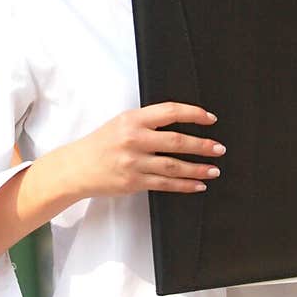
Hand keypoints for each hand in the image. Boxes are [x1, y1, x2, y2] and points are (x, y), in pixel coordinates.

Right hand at [68, 103, 224, 199]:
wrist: (76, 167)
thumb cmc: (100, 143)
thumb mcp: (121, 123)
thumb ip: (147, 121)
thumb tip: (181, 122)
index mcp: (132, 119)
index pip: (170, 112)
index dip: (194, 114)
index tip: (210, 119)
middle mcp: (134, 139)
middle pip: (177, 141)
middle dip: (203, 145)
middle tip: (219, 148)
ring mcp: (134, 162)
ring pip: (174, 166)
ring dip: (198, 168)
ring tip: (214, 169)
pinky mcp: (134, 182)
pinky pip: (166, 184)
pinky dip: (185, 185)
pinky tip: (197, 185)